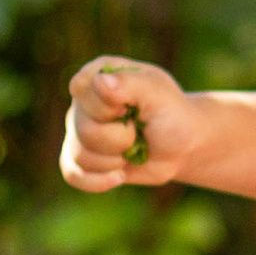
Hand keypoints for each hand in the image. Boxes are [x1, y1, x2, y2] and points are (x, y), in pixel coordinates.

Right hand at [61, 55, 204, 191]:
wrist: (183, 146)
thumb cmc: (172, 115)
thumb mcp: (159, 94)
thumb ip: (130, 83)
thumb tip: (100, 81)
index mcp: (97, 73)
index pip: (81, 90)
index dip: (108, 108)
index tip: (132, 109)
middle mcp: (83, 100)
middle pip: (84, 129)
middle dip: (120, 139)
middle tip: (139, 131)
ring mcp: (78, 129)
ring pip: (80, 155)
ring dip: (115, 160)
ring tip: (133, 148)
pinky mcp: (80, 157)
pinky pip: (72, 175)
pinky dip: (98, 181)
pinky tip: (120, 175)